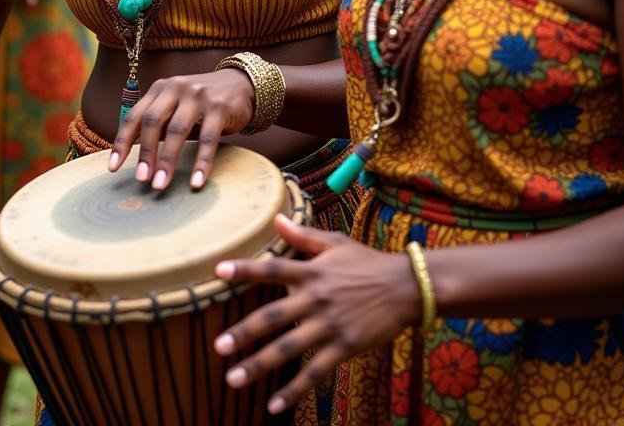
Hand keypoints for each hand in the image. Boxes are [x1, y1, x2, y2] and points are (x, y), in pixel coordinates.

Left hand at [107, 67, 254, 190]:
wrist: (241, 84)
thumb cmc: (201, 103)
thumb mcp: (176, 105)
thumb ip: (158, 122)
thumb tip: (134, 156)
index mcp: (160, 89)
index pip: (134, 116)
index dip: (122, 142)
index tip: (113, 169)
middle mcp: (175, 88)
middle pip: (153, 121)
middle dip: (146, 153)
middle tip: (141, 180)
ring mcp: (198, 96)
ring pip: (177, 130)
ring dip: (168, 160)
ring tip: (160, 185)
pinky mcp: (220, 107)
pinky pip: (208, 139)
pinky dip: (201, 162)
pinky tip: (196, 182)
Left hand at [212, 216, 420, 415]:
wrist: (406, 287)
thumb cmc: (368, 262)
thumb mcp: (335, 243)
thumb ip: (303, 235)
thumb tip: (276, 219)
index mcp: (311, 271)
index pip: (272, 268)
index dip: (245, 269)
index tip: (218, 272)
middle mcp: (316, 297)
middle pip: (272, 315)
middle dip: (243, 332)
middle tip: (218, 347)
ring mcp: (330, 324)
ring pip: (288, 348)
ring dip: (259, 365)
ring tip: (233, 379)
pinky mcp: (345, 346)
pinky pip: (314, 371)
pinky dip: (293, 390)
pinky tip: (273, 405)